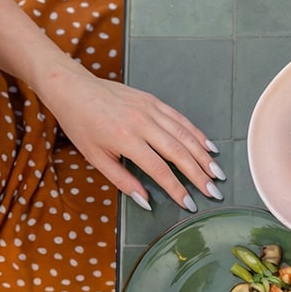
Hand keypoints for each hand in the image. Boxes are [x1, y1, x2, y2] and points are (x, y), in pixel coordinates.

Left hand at [36, 65, 219, 210]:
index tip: (190, 204)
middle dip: (199, 174)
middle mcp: (142, 122)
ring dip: (204, 156)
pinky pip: (180, 119)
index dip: (177, 189)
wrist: (73, 88)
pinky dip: (197, 133)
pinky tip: (209, 147)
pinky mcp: (153, 100)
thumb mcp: (95, 157)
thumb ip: (122, 180)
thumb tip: (146, 201)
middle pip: (179, 152)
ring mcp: (150, 109)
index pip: (159, 169)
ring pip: (184, 135)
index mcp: (125, 139)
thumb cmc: (81, 124)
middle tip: (214, 192)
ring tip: (217, 173)